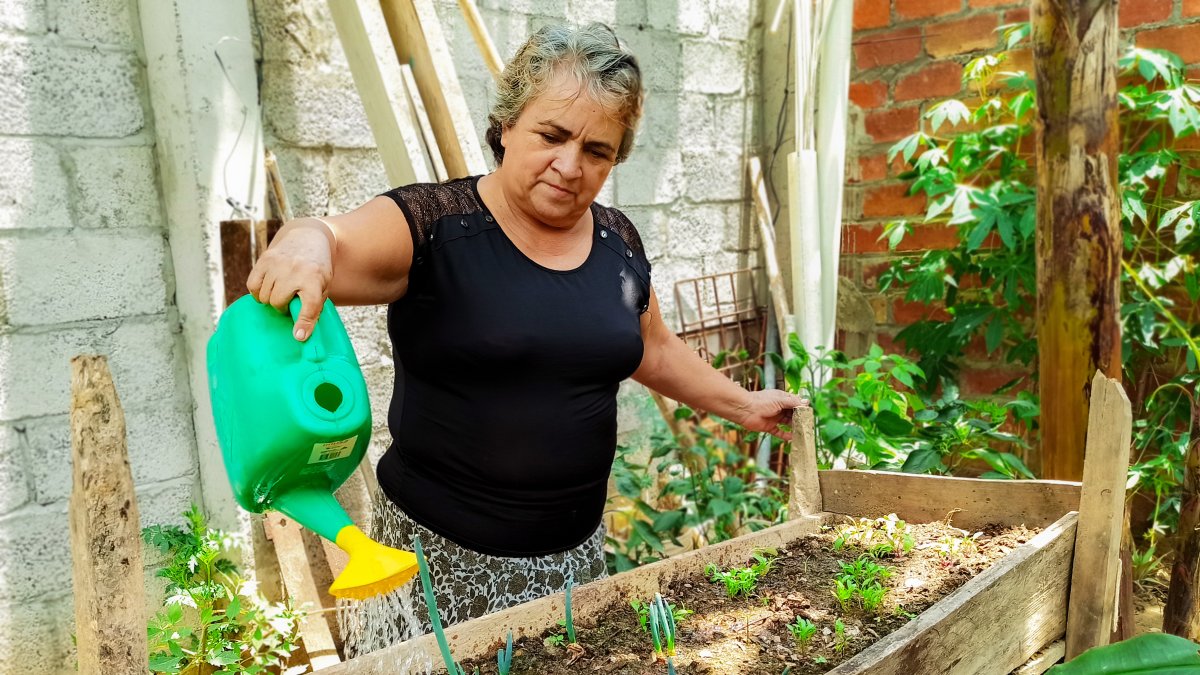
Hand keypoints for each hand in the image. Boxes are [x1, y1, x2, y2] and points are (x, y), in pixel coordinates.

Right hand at [246, 220, 333, 341]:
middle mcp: (295, 271)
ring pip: (263, 296)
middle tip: (289, 301)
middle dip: (282, 306)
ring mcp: (277, 264)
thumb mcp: (323, 287)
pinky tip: (268, 287)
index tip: (298, 336)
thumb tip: (300, 335)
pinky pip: (252, 286)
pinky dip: (258, 291)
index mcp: (314, 279)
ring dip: (271, 299)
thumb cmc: (316, 269)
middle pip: (278, 302)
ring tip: (281, 291)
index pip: (309, 306)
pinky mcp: (264, 259)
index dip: (303, 323)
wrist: (307, 238)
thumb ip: (314, 308)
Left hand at [734, 389, 810, 439]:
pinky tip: (792, 438)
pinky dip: (785, 435)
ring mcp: (774, 417)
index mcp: (782, 398)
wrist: (745, 409)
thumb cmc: (761, 401)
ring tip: (803, 432)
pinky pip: (779, 432)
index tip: (810, 413)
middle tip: (809, 424)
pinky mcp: (769, 427)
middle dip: (800, 418)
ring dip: (794, 427)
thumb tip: (807, 402)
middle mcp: (779, 408)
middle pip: (792, 414)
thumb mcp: (780, 400)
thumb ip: (793, 402)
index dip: (802, 408)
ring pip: (787, 423)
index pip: (795, 403)